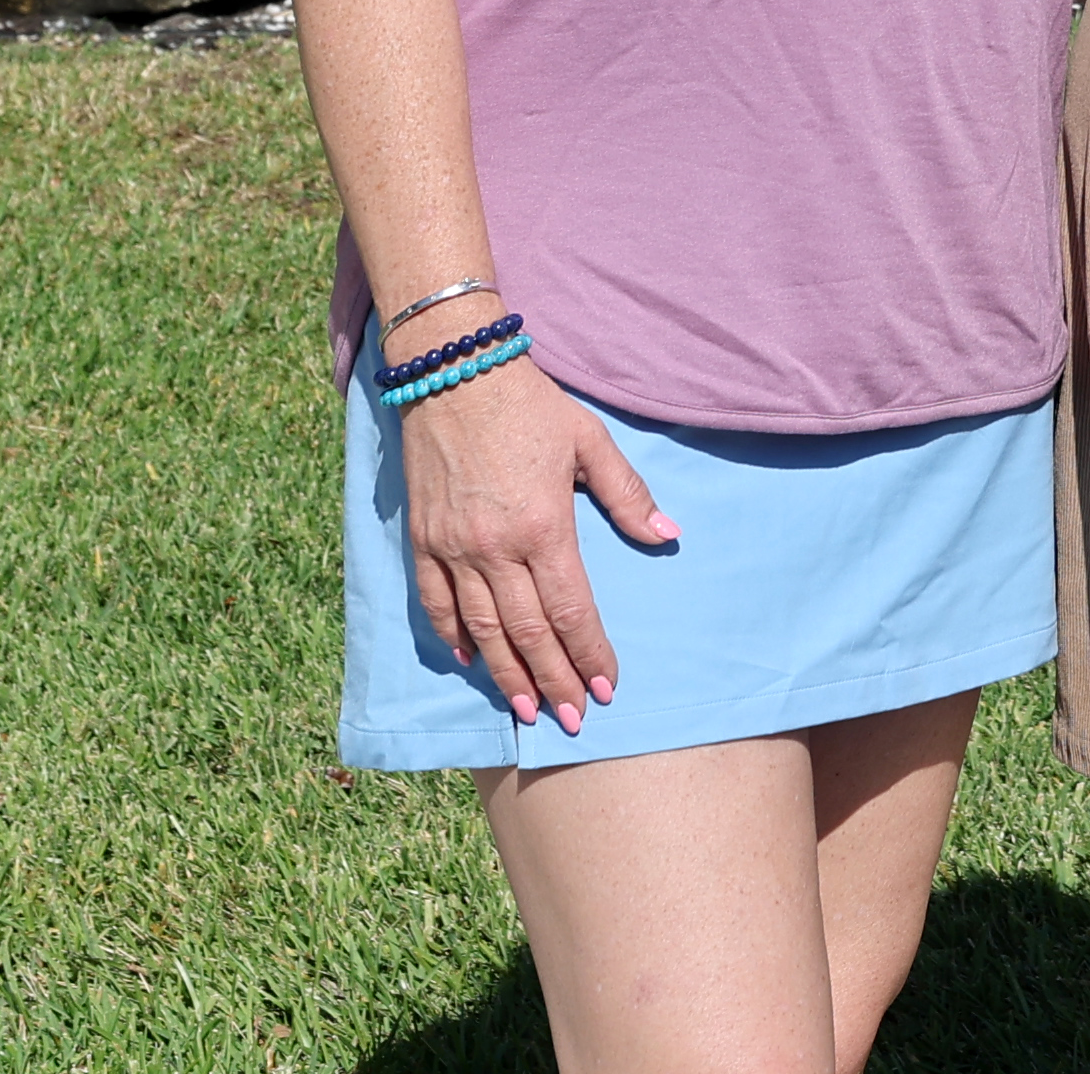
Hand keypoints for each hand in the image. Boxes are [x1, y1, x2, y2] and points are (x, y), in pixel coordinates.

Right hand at [397, 351, 674, 727]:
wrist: (453, 371)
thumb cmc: (529, 404)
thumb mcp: (589, 440)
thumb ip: (627, 494)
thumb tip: (667, 535)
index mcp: (543, 524)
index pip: (571, 608)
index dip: (589, 653)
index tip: (606, 687)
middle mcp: (495, 546)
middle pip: (527, 632)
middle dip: (553, 680)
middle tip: (571, 719)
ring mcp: (453, 546)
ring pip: (481, 628)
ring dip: (506, 673)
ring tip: (527, 708)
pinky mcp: (423, 538)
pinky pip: (435, 601)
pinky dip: (452, 636)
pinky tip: (470, 661)